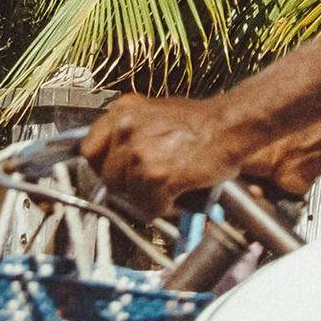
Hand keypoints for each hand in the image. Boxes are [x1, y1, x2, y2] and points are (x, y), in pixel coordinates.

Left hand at [80, 90, 301, 220]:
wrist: (232, 125)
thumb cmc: (200, 122)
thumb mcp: (155, 112)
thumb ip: (130, 132)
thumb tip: (112, 161)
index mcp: (123, 112)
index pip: (89, 151)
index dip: (102, 168)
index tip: (112, 176)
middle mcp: (126, 131)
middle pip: (107, 178)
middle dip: (127, 187)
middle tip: (149, 185)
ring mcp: (140, 155)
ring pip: (128, 196)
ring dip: (147, 198)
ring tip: (170, 187)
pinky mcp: (157, 177)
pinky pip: (149, 208)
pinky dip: (164, 208)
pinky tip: (178, 195)